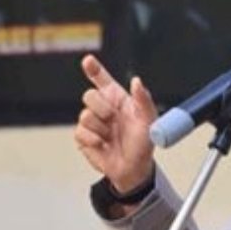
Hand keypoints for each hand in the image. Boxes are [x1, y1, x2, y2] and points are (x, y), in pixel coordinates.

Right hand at [73, 56, 157, 192]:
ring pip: (84, 115)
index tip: (88, 60)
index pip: (102, 80)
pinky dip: (94, 140)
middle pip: (89, 95)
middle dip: (101, 107)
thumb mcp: (149, 121)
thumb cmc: (142, 144)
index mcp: (118, 100)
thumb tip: (137, 81)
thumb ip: (144, 100)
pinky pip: (81, 132)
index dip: (94, 69)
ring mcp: (92, 123)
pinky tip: (104, 145)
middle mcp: (103, 109)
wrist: (133, 169)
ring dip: (100, 128)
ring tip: (111, 136)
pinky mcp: (83, 138)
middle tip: (113, 119)